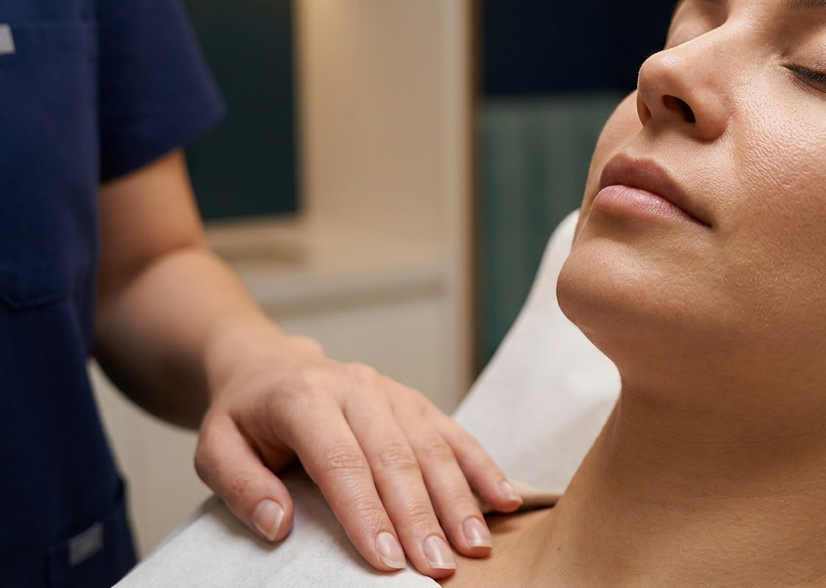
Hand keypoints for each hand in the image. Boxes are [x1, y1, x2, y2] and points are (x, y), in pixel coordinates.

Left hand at [193, 329, 520, 577]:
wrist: (269, 366)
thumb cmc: (244, 417)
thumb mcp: (214, 448)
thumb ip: (242, 486)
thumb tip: (280, 525)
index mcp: (304, 399)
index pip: (342, 462)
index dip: (367, 514)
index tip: (387, 560)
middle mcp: (356, 388)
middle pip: (396, 458)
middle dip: (421, 517)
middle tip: (439, 568)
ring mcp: (392, 392)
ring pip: (433, 448)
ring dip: (458, 500)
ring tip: (475, 545)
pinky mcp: (415, 402)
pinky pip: (454, 434)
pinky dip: (482, 467)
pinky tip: (504, 499)